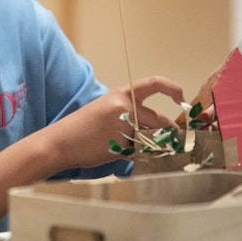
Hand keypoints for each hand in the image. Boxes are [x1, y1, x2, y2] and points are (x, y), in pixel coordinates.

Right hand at [43, 76, 184, 168]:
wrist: (60, 142)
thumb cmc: (82, 128)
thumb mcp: (106, 111)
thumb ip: (130, 114)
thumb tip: (159, 127)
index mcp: (120, 94)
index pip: (154, 83)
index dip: (173, 89)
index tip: (181, 99)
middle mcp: (125, 107)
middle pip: (160, 120)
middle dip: (169, 133)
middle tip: (172, 141)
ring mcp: (124, 125)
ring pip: (152, 139)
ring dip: (149, 147)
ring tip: (126, 147)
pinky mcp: (122, 144)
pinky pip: (139, 153)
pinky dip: (133, 157)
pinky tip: (114, 153)